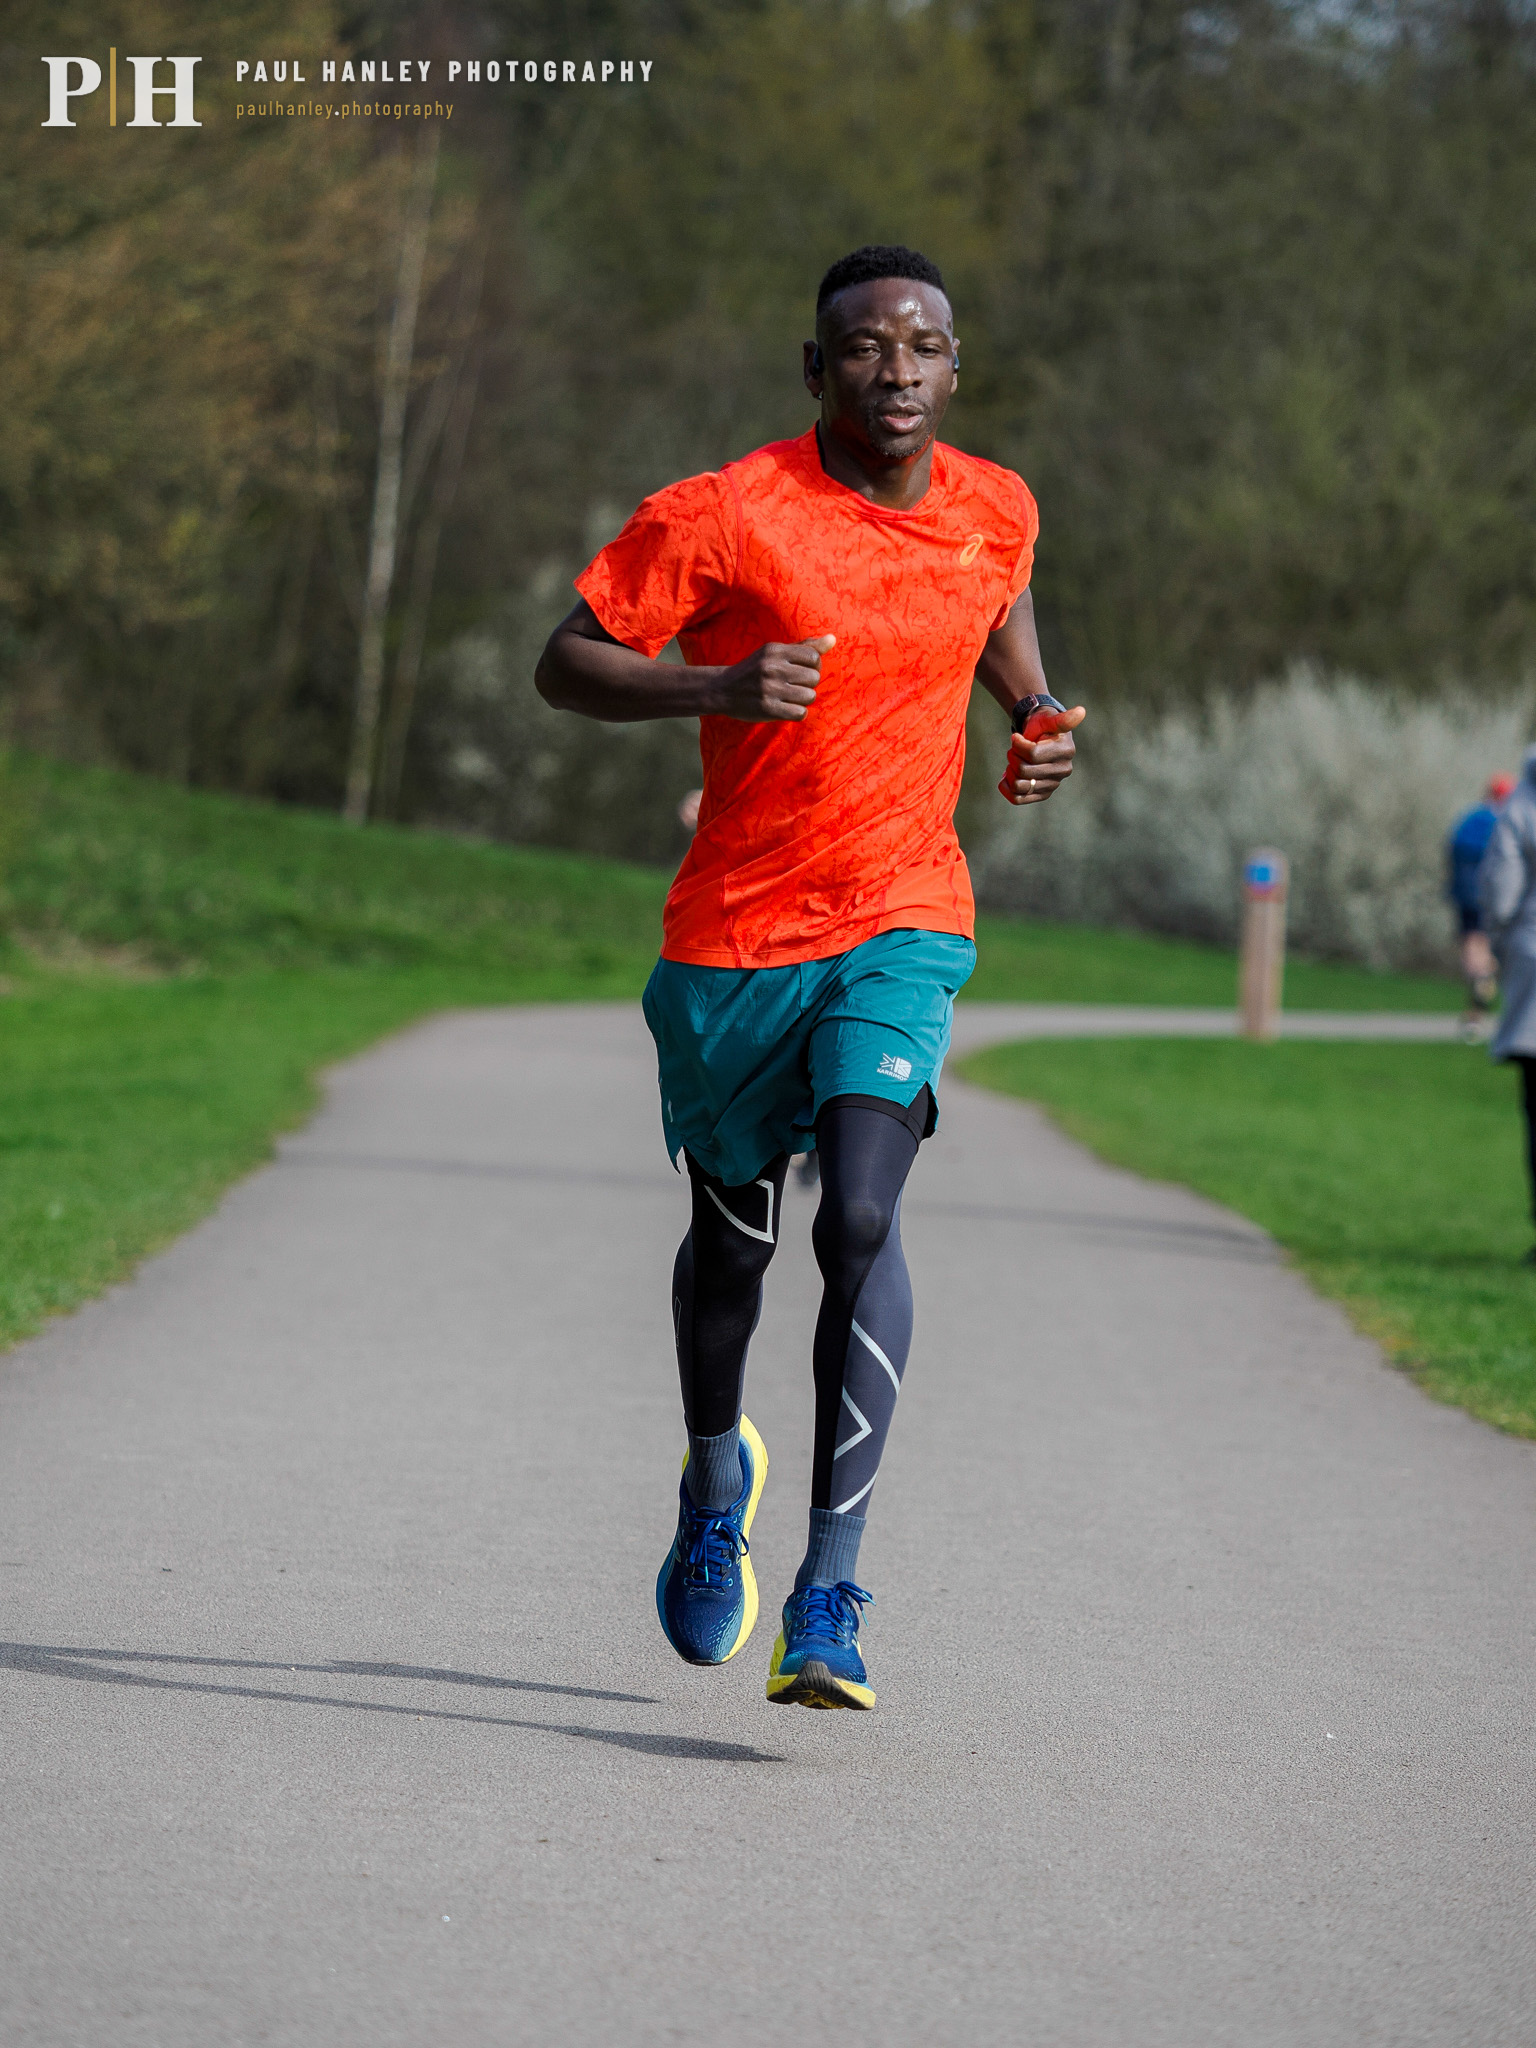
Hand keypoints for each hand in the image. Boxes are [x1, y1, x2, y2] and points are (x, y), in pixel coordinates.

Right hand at [705, 635, 834, 721]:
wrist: (723, 690)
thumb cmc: (755, 670)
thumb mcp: (775, 653)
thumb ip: (805, 647)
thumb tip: (833, 639)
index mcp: (775, 650)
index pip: (813, 657)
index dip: (813, 667)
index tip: (802, 671)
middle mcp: (772, 667)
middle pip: (814, 678)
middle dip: (808, 684)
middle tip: (794, 686)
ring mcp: (769, 689)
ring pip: (809, 696)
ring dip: (803, 700)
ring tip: (790, 698)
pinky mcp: (767, 708)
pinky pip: (800, 713)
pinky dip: (797, 713)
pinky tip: (787, 709)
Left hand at [998, 703, 1084, 803]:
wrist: (1040, 738)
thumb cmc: (1043, 726)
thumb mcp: (1049, 719)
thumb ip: (1062, 719)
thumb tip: (1081, 711)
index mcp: (1065, 751)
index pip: (1032, 754)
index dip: (1017, 745)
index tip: (1015, 737)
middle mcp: (1062, 771)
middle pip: (1024, 770)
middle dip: (1012, 757)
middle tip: (1013, 750)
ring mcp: (1053, 785)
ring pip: (1019, 786)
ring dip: (1010, 772)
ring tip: (1013, 762)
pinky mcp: (1042, 794)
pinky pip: (1018, 799)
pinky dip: (1007, 788)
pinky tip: (1007, 776)